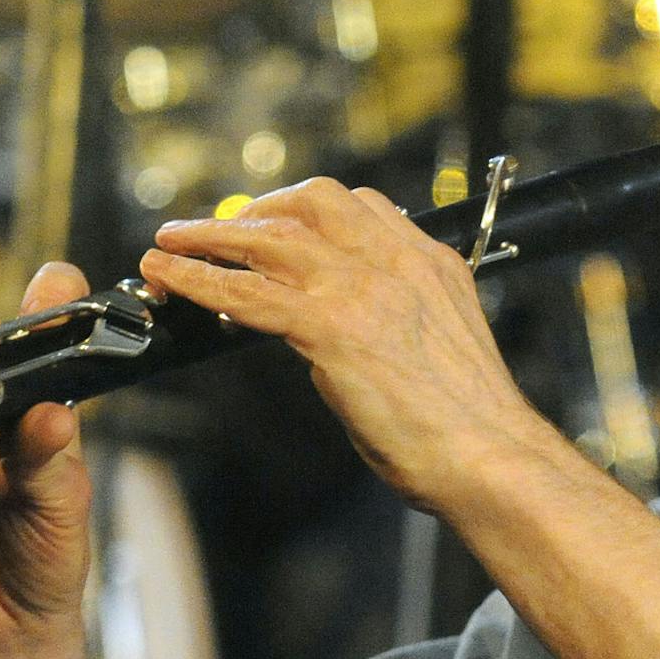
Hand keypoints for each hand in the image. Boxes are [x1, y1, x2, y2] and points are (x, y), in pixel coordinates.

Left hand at [137, 178, 549, 511]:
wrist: (489, 456)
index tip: (274, 225)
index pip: (359, 206)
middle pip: (309, 203)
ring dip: (209, 236)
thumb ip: (395, 322)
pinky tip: (170, 279)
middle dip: (255, 210)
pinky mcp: (330, 327)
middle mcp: (395, 261)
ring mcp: (361, 288)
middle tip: (217, 231)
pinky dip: (198, 279)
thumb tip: (344, 335)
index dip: (304, 210)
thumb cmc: (469, 424)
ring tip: (170, 242)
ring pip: (268, 238)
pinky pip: (246, 290)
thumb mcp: (437, 347)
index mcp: (427, 262)